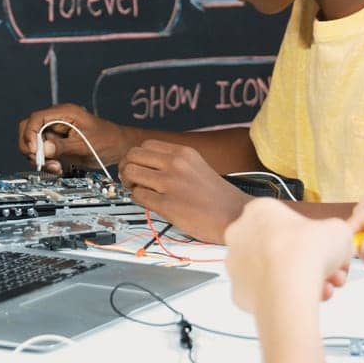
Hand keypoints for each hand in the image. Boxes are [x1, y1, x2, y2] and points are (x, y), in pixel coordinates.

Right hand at [17, 104, 133, 174]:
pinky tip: (57, 167)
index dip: (30, 134)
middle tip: (39, 160)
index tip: (35, 150)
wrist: (118, 148)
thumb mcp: (85, 145)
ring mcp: (56, 132)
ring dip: (39, 157)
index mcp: (64, 113)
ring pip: (33, 143)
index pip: (36, 118)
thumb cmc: (107, 140)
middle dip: (30, 146)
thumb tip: (45, 149)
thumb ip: (63, 146)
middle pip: (28, 129)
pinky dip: (45, 162)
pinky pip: (43, 152)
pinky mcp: (57, 145)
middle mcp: (56, 121)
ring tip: (55, 166)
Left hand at [119, 140, 246, 243]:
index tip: (138, 166)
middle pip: (133, 155)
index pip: (146, 145)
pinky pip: (138, 196)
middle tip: (131, 180)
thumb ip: (175, 164)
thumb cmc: (219, 197)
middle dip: (127, 168)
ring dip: (129, 183)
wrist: (236, 216)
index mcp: (184, 153)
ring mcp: (171, 183)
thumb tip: (150, 167)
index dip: (137, 157)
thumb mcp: (198, 167)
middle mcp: (176, 164)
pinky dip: (137, 199)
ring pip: (131, 173)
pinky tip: (148, 204)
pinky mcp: (168, 204)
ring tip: (138, 191)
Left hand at [226, 199, 353, 313]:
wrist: (288, 287)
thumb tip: (338, 240)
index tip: (326, 247)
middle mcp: (242, 234)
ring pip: (274, 272)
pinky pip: (266, 293)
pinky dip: (285, 296)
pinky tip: (306, 299)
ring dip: (300, 279)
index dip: (314, 236)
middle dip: (308, 261)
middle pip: (281, 248)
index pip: (288, 221)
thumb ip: (336, 233)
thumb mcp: (338, 231)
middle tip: (329, 270)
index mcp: (260, 210)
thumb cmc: (305, 253)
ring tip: (324, 288)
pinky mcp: (239, 292)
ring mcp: (237, 264)